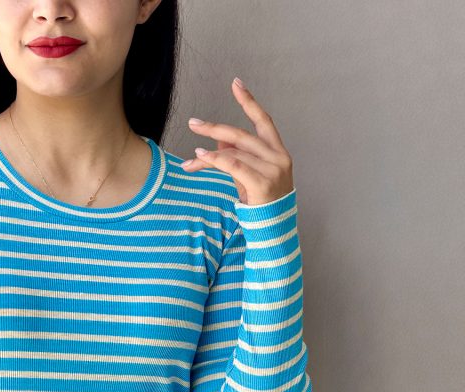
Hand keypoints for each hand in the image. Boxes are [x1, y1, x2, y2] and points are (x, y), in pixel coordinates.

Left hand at [181, 76, 293, 205]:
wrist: (274, 229)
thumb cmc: (261, 202)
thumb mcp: (248, 175)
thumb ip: (236, 155)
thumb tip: (217, 138)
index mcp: (277, 151)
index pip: (263, 120)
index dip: (249, 101)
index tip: (235, 83)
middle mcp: (278, 156)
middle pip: (242, 135)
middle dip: (215, 128)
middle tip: (193, 124)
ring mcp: (273, 169)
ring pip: (235, 152)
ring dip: (209, 153)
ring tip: (191, 157)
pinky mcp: (263, 182)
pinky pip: (235, 166)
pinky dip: (217, 159)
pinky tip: (201, 157)